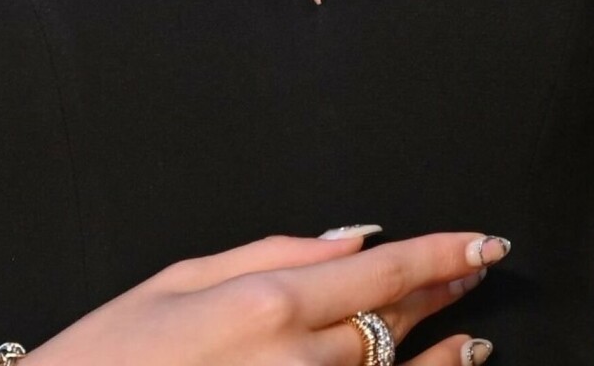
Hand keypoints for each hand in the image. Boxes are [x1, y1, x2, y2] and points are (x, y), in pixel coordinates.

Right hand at [22, 225, 505, 363]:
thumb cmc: (112, 351)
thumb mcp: (180, 279)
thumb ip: (272, 253)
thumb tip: (349, 239)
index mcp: (265, 303)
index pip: (380, 271)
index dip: (440, 255)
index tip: (481, 242)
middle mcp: (297, 362)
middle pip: (396, 323)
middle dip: (446, 294)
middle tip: (480, 269)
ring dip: (446, 357)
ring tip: (477, 336)